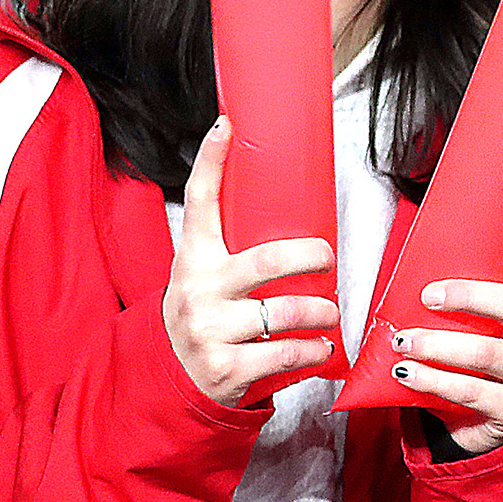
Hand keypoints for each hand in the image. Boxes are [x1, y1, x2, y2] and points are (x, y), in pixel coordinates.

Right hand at [165, 120, 343, 404]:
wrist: (172, 375)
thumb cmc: (204, 311)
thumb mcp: (204, 272)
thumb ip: (230, 243)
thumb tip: (277, 192)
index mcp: (193, 259)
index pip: (198, 202)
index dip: (210, 161)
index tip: (226, 126)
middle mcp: (198, 291)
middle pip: (267, 261)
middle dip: (311, 257)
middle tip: (327, 260)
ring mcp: (210, 331)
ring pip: (286, 313)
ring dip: (322, 312)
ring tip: (330, 313)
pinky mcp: (226, 369)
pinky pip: (286, 353)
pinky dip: (314, 350)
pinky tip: (322, 347)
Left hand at [396, 203, 502, 454]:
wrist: (465, 430)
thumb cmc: (457, 366)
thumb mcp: (458, 326)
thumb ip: (448, 297)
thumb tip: (407, 257)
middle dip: (467, 297)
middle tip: (426, 297)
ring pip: (488, 353)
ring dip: (439, 346)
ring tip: (403, 342)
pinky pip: (474, 393)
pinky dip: (435, 381)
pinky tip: (407, 374)